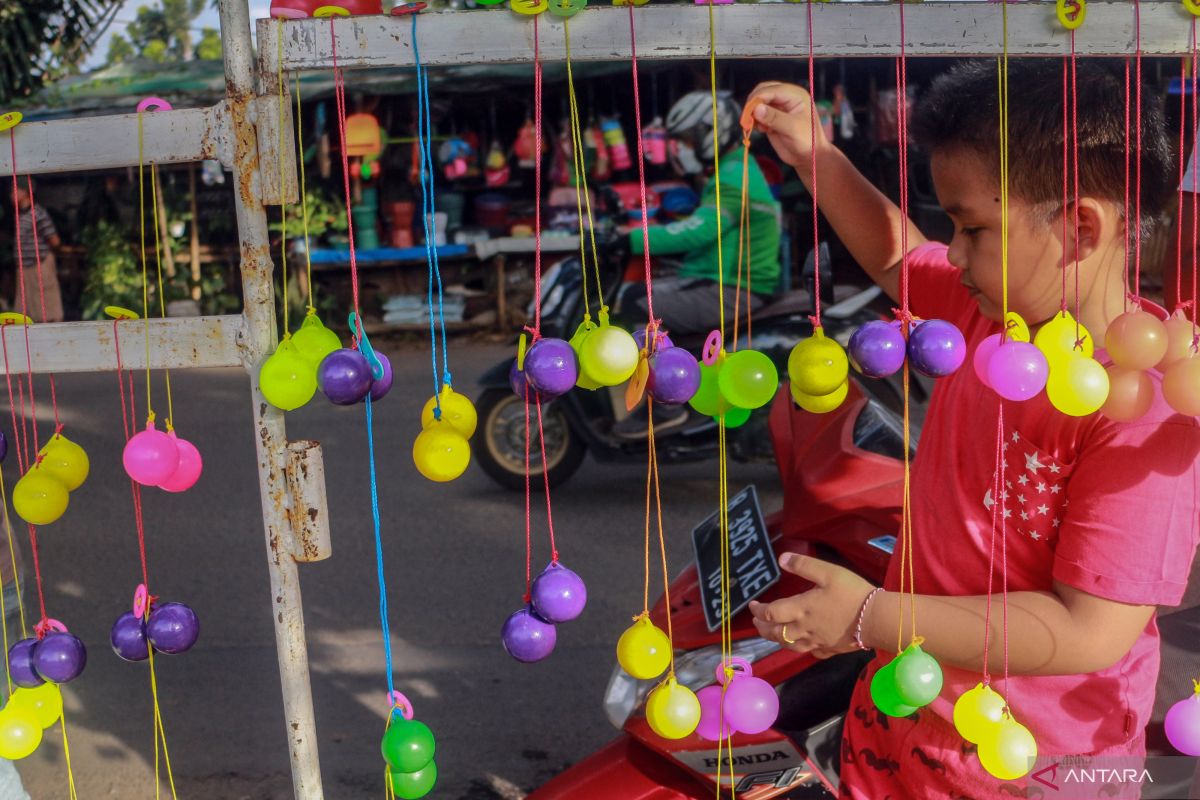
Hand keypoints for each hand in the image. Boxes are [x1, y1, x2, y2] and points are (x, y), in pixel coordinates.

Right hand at [746, 82, 828, 169]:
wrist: (809, 157)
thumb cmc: (808, 141)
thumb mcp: (792, 129)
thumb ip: (774, 118)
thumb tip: (756, 109)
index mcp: (795, 95)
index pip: (771, 89)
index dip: (758, 98)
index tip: (748, 113)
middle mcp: (786, 97)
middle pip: (762, 91)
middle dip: (753, 104)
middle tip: (747, 119)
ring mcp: (778, 107)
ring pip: (758, 102)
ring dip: (753, 113)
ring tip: (757, 127)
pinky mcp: (772, 118)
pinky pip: (758, 114)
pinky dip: (755, 120)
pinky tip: (762, 130)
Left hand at [750, 552, 875, 658]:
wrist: (876, 619)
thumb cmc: (851, 593)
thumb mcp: (828, 572)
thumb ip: (803, 566)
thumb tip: (782, 559)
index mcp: (800, 609)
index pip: (771, 613)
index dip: (758, 610)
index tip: (752, 605)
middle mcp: (804, 629)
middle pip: (775, 633)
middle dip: (762, 627)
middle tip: (757, 620)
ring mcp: (816, 642)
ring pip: (789, 645)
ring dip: (775, 639)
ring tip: (771, 633)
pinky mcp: (828, 650)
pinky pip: (808, 652)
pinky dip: (799, 647)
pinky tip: (800, 644)